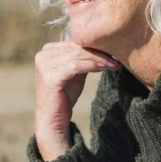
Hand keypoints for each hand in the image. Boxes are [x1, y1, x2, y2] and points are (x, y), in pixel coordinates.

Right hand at [34, 42, 120, 159]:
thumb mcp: (75, 71)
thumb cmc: (65, 94)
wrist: (53, 118)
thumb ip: (82, 58)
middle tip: (118, 58)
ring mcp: (44, 66)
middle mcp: (42, 56)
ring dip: (99, 59)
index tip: (114, 51)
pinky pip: (75, 66)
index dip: (95, 46)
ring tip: (115, 63)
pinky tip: (104, 68)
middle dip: (99, 52)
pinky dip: (92, 66)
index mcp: (47, 51)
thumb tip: (103, 46)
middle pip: (77, 48)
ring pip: (78, 55)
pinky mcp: (50, 77)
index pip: (75, 43)